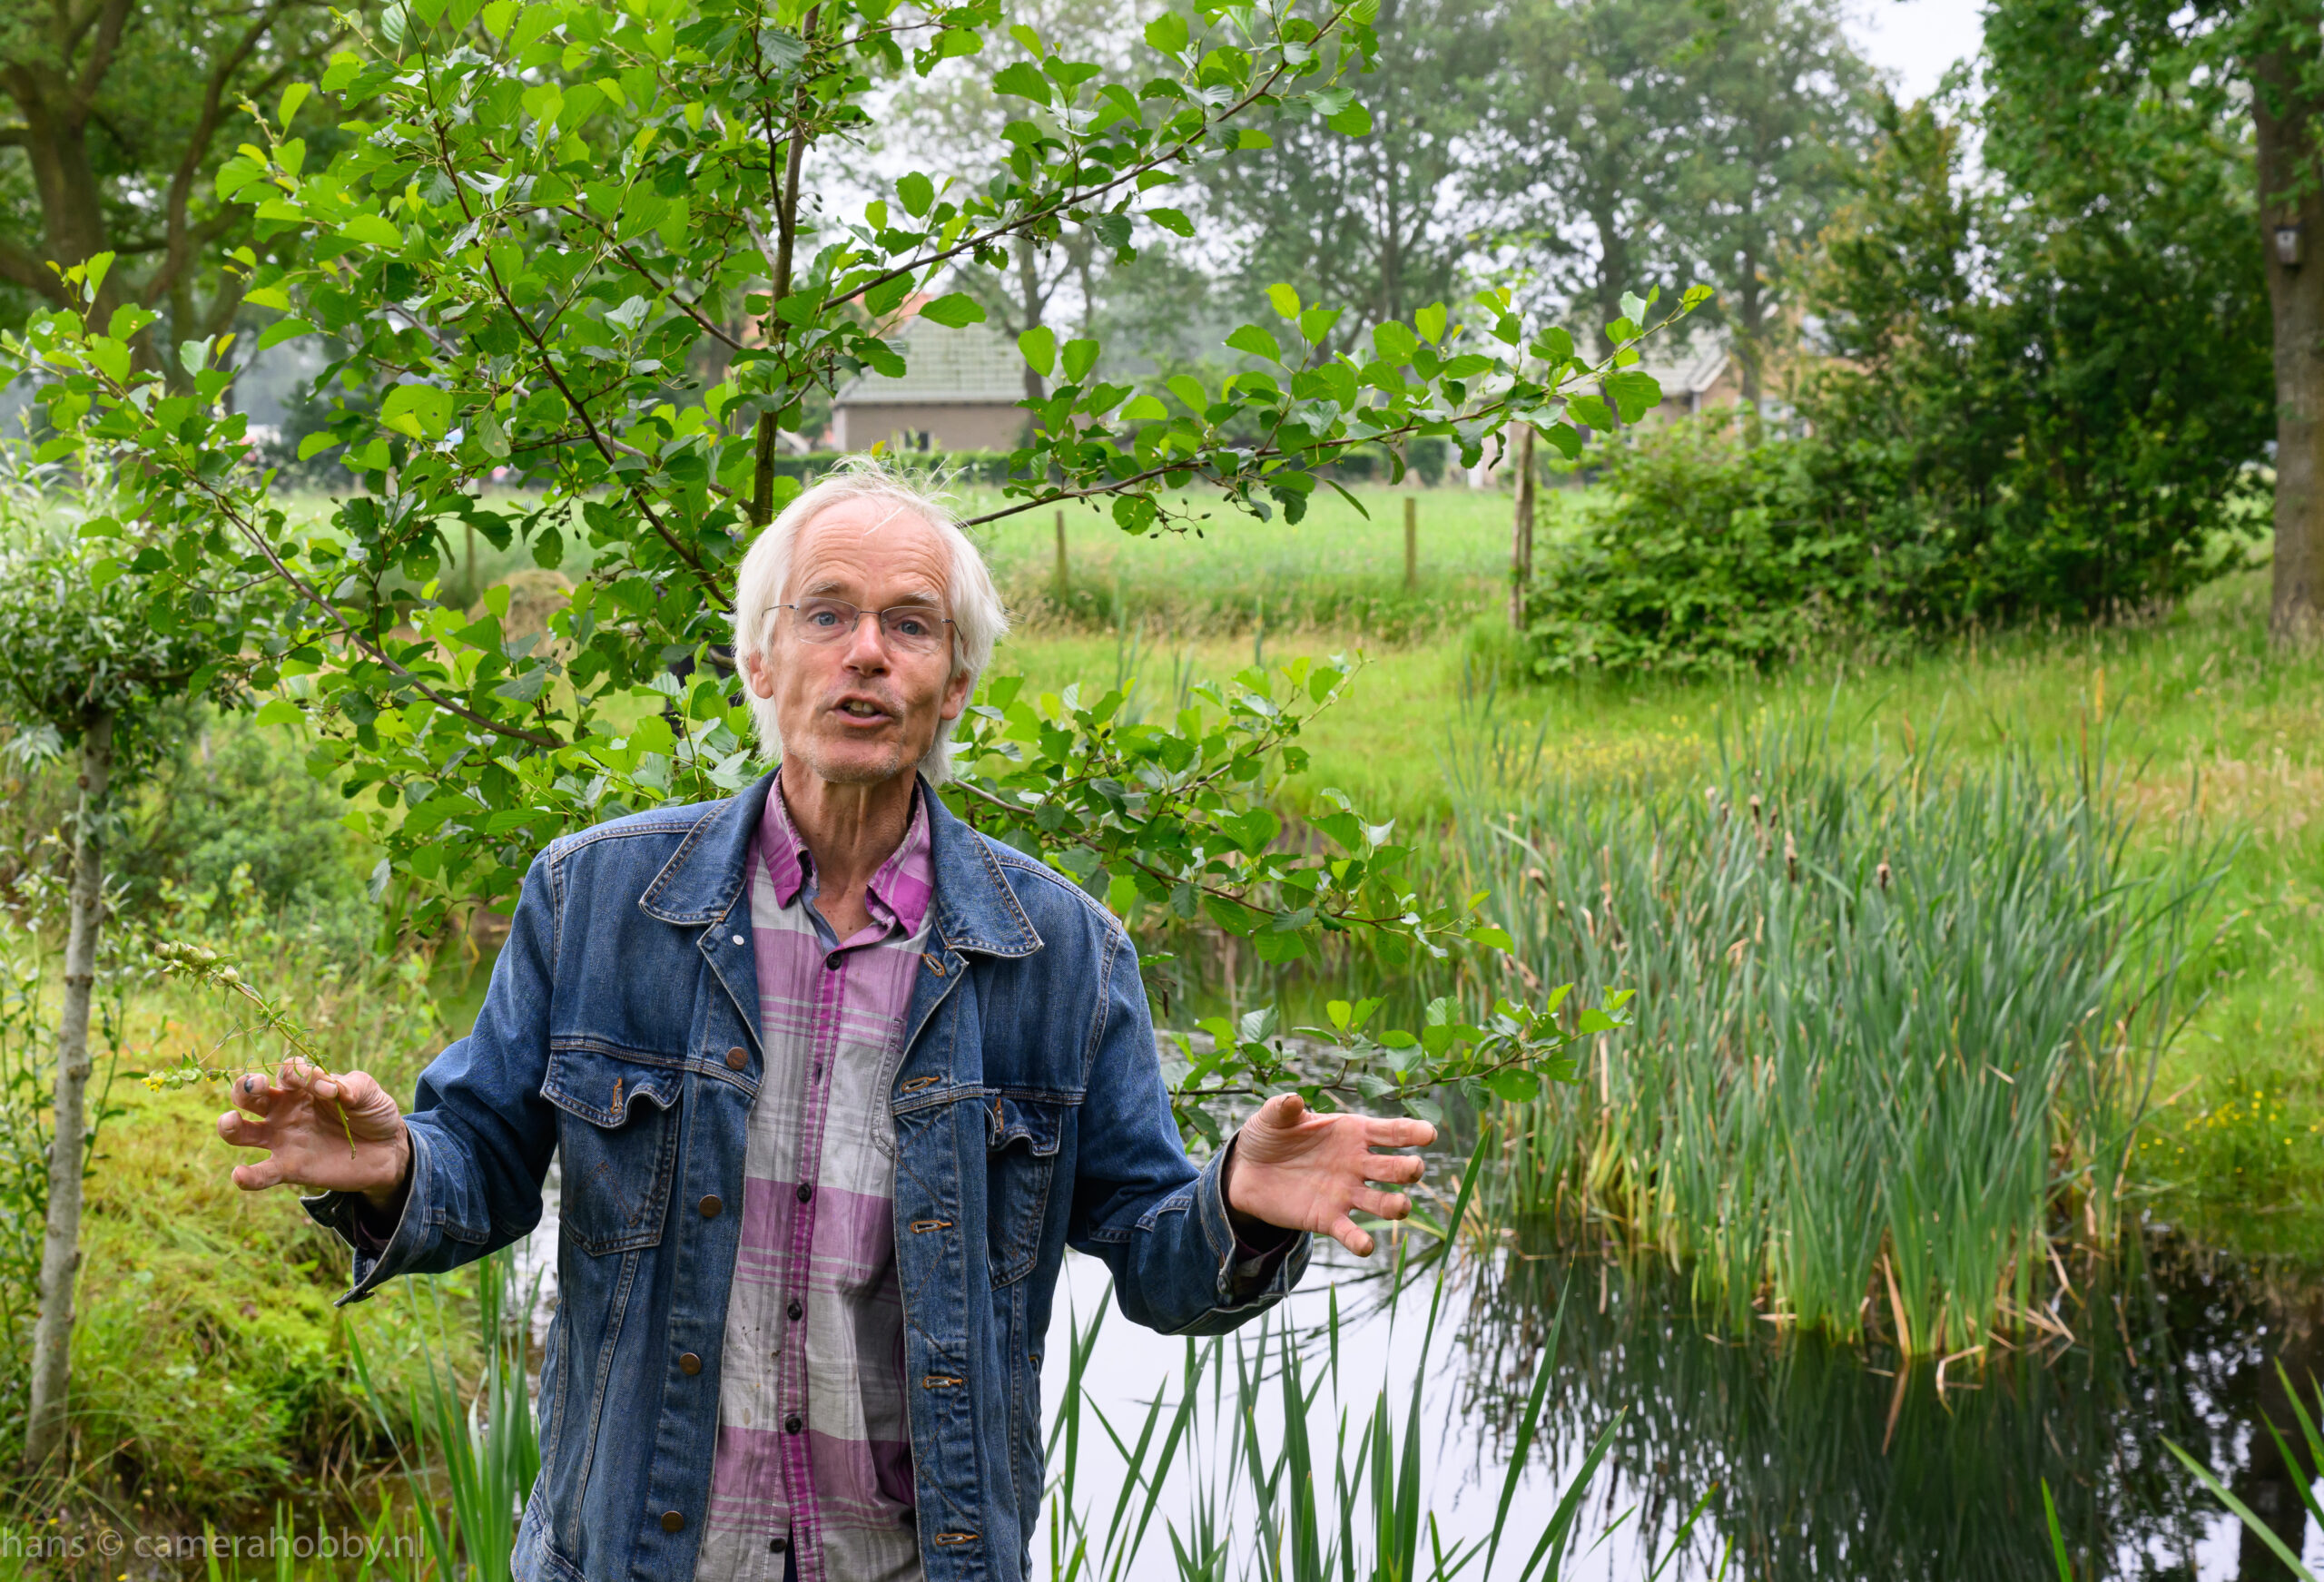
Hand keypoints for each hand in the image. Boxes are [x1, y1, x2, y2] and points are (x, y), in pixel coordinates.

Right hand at [216, 1058, 410, 1207]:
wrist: (387, 1151)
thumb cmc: (372, 1114)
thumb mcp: (369, 1093)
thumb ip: (352, 1085)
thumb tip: (330, 1087)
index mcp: (303, 1087)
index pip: (286, 1072)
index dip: (301, 1074)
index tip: (328, 1088)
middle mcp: (284, 1110)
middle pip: (250, 1095)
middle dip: (245, 1087)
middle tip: (255, 1086)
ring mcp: (283, 1140)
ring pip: (242, 1132)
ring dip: (229, 1126)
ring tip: (230, 1122)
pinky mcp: (289, 1168)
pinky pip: (262, 1173)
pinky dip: (247, 1176)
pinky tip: (240, 1175)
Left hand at [1223, 1092, 1435, 1256]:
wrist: (1247, 1171)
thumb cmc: (1269, 1136)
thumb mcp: (1271, 1117)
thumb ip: (1282, 1109)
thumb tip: (1292, 1100)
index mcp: (1352, 1132)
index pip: (1390, 1132)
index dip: (1412, 1132)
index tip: (1429, 1133)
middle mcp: (1357, 1163)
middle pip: (1393, 1168)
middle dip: (1408, 1169)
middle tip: (1415, 1169)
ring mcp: (1346, 1193)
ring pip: (1381, 1202)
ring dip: (1394, 1205)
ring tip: (1401, 1206)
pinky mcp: (1328, 1219)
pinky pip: (1350, 1232)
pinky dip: (1359, 1241)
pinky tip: (1365, 1247)